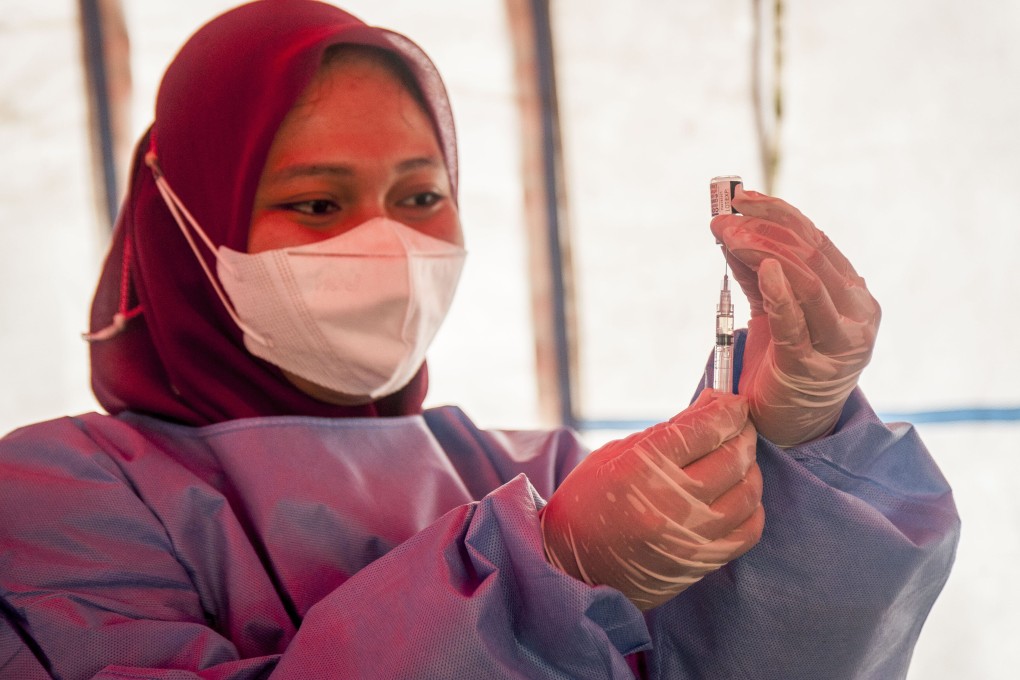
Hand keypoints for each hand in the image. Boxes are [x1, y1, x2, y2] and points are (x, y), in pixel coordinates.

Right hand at [540, 389, 762, 610]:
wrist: (575, 569)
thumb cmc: (589, 503)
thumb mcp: (615, 455)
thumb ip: (667, 431)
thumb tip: (712, 404)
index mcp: (640, 469)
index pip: (702, 429)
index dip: (726, 409)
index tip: (734, 402)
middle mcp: (669, 503)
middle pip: (731, 457)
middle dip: (742, 432)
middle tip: (739, 424)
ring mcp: (690, 537)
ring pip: (747, 492)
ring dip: (750, 467)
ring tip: (739, 457)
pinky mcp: (702, 562)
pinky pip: (749, 529)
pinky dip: (752, 506)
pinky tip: (739, 494)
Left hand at [711, 187, 880, 446]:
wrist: (788, 425)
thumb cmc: (783, 363)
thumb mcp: (771, 309)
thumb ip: (755, 272)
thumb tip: (728, 230)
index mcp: (852, 293)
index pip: (816, 239)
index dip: (778, 213)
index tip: (740, 198)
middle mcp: (857, 313)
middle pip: (810, 254)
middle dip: (762, 229)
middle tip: (722, 220)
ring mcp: (840, 342)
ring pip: (806, 280)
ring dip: (761, 250)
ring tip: (727, 236)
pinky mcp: (812, 366)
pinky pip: (796, 323)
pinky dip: (780, 292)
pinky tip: (763, 267)